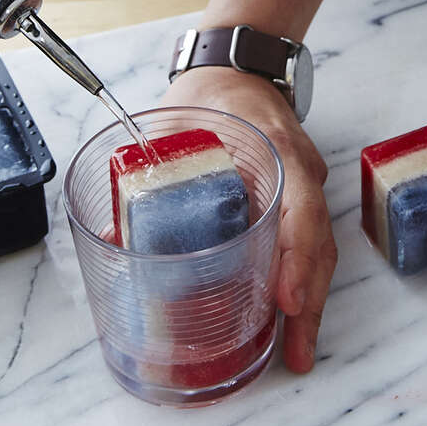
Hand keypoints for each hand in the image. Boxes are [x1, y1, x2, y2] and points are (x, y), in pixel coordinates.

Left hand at [161, 67, 336, 372]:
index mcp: (275, 148)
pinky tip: (284, 319)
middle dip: (309, 303)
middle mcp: (299, 173)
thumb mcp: (175, 122)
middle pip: (317, 244)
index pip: (300, 208)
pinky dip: (299, 285)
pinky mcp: (294, 202)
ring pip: (317, 251)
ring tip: (295, 352)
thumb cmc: (208, 95)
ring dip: (309, 303)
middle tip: (296, 354)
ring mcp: (303, 188)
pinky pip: (305, 247)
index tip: (288, 301)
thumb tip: (109, 233)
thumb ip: (148, 169)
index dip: (297, 258)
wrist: (236, 71)